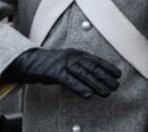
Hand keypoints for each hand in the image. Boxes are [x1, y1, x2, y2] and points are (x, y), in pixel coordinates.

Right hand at [1, 48, 121, 98]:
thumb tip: (94, 77)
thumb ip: (79, 67)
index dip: (107, 67)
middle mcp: (71, 56)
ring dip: (96, 84)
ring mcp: (62, 63)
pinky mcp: (54, 72)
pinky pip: (69, 81)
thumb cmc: (49, 64)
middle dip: (105, 77)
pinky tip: (88, 94)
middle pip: (91, 67)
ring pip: (83, 74)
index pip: (95, 60)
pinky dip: (79, 88)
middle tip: (116, 86)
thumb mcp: (66, 62)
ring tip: (106, 93)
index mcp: (75, 53)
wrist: (28, 61)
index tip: (118, 74)